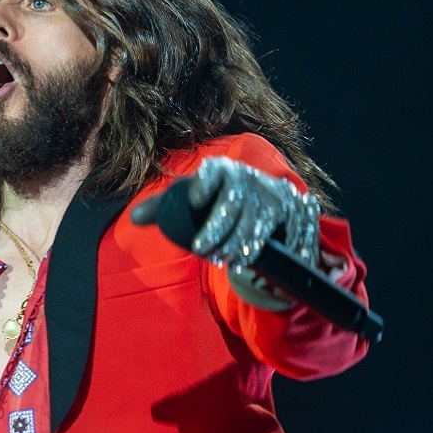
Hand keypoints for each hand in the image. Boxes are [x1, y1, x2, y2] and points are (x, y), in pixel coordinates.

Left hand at [132, 157, 320, 307]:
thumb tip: (134, 218)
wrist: (264, 196)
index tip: (195, 200)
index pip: (213, 173)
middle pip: (235, 204)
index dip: (205, 183)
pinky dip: (272, 248)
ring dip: (243, 243)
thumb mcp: (192, 198)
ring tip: (228, 260)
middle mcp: (251, 179)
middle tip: (205, 251)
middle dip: (220, 230)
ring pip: (259, 220)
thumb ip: (164, 207)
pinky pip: (289, 232)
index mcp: (222, 171)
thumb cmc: (218, 200)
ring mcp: (276, 195)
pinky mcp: (298, 213)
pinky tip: (259, 261)